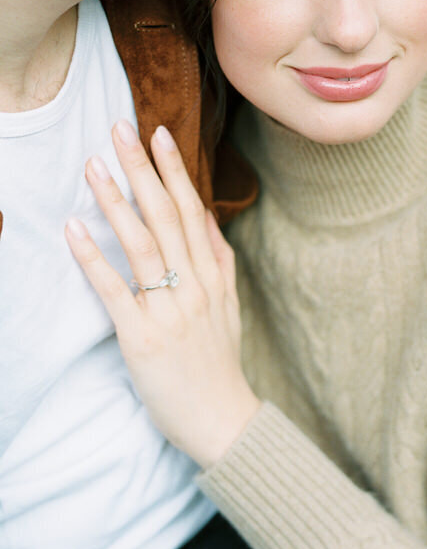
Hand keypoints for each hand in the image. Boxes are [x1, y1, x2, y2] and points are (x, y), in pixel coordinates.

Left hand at [65, 119, 259, 468]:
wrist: (223, 419)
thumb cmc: (220, 361)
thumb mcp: (230, 304)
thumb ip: (219, 259)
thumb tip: (207, 218)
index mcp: (213, 274)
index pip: (192, 210)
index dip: (175, 170)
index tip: (159, 134)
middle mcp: (194, 284)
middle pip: (166, 215)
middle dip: (142, 169)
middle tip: (120, 130)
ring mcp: (170, 309)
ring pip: (141, 243)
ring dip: (116, 201)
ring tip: (94, 166)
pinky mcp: (142, 336)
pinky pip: (114, 290)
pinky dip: (93, 258)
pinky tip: (74, 229)